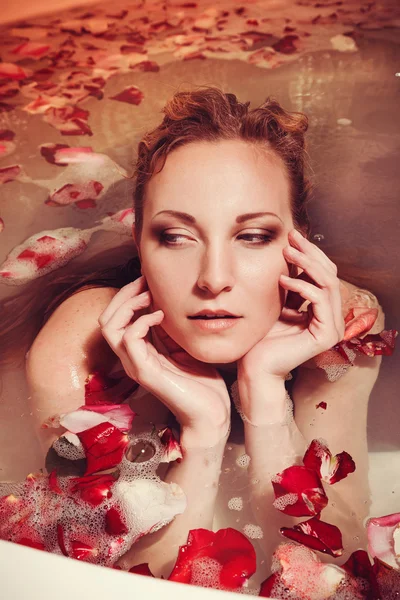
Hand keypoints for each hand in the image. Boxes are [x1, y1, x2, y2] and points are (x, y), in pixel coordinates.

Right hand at [98, 276, 230, 446]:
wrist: (211, 413)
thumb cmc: (202, 381)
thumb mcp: (183, 344)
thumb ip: (170, 327)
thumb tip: (165, 299)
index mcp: (140, 350)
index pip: (117, 316)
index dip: (129, 294)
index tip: (147, 279)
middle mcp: (132, 357)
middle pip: (107, 318)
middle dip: (124, 294)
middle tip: (144, 282)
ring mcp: (135, 365)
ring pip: (109, 327)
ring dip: (128, 305)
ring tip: (149, 296)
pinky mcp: (144, 373)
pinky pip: (129, 339)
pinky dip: (141, 321)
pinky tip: (160, 316)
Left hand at [238, 229, 344, 381]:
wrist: (255, 366)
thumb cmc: (262, 337)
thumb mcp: (278, 302)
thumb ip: (289, 283)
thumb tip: (290, 252)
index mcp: (324, 311)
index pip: (325, 274)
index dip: (310, 253)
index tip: (291, 237)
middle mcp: (333, 319)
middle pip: (330, 275)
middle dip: (311, 253)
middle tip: (292, 237)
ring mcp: (333, 328)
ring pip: (328, 283)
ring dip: (307, 263)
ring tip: (287, 252)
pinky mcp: (326, 335)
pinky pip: (318, 300)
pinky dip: (301, 285)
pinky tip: (282, 279)